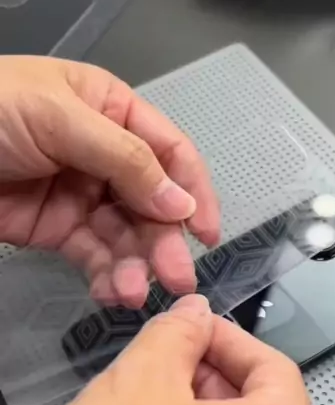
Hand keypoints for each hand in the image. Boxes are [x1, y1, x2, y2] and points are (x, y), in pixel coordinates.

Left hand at [0, 56, 219, 306]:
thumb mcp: (60, 119)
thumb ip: (126, 160)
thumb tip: (182, 204)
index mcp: (112, 110)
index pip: (170, 153)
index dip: (194, 192)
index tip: (207, 234)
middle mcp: (105, 153)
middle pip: (151, 203)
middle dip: (164, 241)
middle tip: (176, 280)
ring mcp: (81, 194)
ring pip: (125, 235)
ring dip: (136, 266)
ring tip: (135, 293)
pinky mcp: (57, 229)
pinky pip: (94, 255)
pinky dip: (107, 276)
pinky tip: (113, 294)